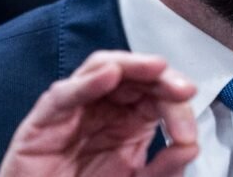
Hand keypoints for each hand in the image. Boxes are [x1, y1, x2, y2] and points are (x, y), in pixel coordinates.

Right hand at [0, 51, 198, 176]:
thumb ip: (164, 168)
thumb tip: (191, 145)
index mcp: (127, 122)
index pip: (155, 93)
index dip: (175, 101)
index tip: (187, 130)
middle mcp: (102, 110)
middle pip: (132, 75)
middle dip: (160, 77)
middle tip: (182, 90)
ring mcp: (73, 112)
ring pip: (100, 69)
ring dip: (130, 65)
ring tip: (157, 68)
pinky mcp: (42, 122)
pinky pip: (63, 95)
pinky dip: (86, 83)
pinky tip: (110, 75)